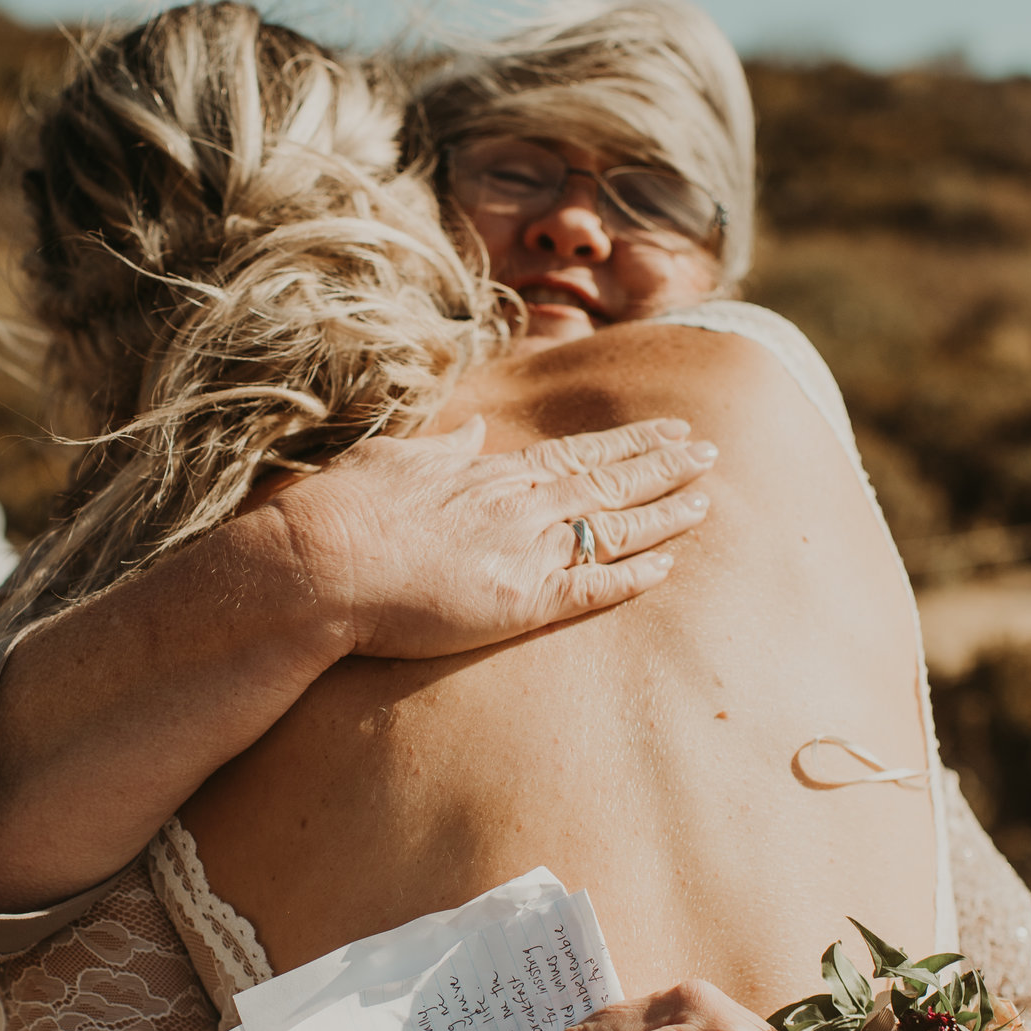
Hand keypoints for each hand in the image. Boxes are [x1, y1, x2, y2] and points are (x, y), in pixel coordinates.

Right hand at [269, 416, 716, 659]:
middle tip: (709, 451)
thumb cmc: (344, 512)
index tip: (668, 427)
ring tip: (707, 499)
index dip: (628, 442)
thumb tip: (477, 428)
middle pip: (609, 481)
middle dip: (664, 465)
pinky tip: (669, 567)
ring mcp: (524, 552)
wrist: (321, 561)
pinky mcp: (519, 602)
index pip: (577, 452)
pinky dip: (633, 577)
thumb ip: (446, 447)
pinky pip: (592, 589)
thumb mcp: (397, 460)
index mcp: (490, 473)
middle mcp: (519, 505)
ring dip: (664, 512)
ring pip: (614, 526)